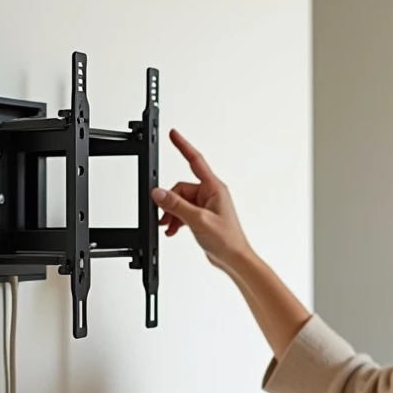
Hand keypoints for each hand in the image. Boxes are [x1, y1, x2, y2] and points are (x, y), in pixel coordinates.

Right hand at [152, 130, 252, 273]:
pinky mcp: (202, 215)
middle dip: (170, 203)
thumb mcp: (198, 220)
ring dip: (172, 214)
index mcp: (214, 188)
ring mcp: (206, 205)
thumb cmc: (227, 240)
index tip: (173, 134)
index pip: (195, 160)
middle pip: (180, 188)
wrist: (234, 259)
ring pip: (179, 201)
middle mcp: (210, 193)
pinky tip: (173, 230)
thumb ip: (176, 206)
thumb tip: (158, 193)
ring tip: (169, 227)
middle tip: (165, 217)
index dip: (183, 146)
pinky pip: (183, 211)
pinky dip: (176, 220)